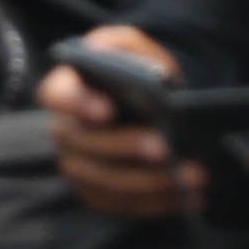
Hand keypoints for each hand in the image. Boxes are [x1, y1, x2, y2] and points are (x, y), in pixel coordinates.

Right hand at [38, 31, 200, 221]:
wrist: (155, 102)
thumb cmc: (138, 70)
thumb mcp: (131, 45)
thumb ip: (118, 43)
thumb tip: (102, 51)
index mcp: (65, 90)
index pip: (56, 96)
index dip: (78, 105)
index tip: (109, 110)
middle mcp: (65, 132)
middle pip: (87, 145)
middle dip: (128, 148)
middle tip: (166, 148)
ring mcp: (79, 167)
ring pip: (107, 182)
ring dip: (151, 182)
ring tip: (191, 176)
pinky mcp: (99, 194)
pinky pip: (124, 205)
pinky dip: (158, 203)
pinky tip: (190, 197)